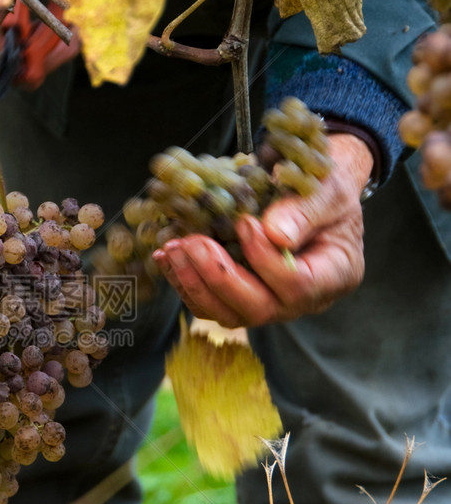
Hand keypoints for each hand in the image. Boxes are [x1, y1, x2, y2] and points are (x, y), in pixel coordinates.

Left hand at [152, 134, 374, 327]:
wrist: (313, 195)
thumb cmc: (327, 190)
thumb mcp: (328, 189)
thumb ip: (305, 210)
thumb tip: (274, 234)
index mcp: (334, 276)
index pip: (297, 285)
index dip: (265, 259)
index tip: (243, 222)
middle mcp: (302, 302)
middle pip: (258, 309)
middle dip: (219, 277)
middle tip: (191, 242)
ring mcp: (270, 306)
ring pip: (228, 314)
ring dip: (194, 283)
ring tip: (173, 248)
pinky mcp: (242, 300)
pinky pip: (210, 304)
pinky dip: (185, 282)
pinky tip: (168, 255)